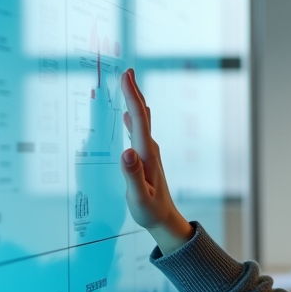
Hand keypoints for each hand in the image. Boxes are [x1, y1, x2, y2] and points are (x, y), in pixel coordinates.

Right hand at [119, 68, 193, 254]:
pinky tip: (128, 116)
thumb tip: (126, 152)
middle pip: (142, 115)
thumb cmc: (150, 211)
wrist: (164, 220)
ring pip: (141, 122)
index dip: (132, 96)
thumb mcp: (138, 197)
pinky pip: (138, 132)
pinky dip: (133, 119)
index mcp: (147, 154)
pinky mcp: (146, 158)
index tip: (126, 76)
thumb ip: (132, 175)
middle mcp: (150, 149)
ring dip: (134, 102)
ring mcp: (149, 153)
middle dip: (134, 92)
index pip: (139, 119)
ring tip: (127, 85)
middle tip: (127, 71)